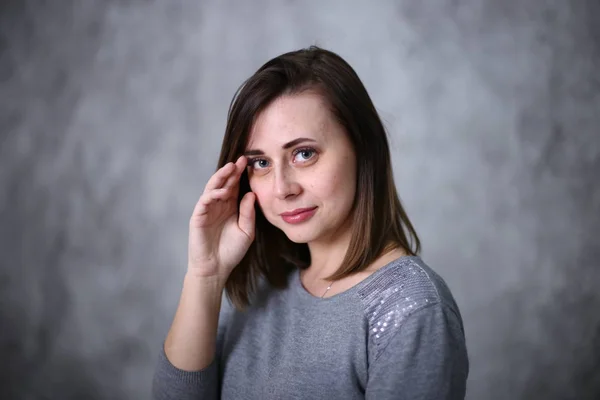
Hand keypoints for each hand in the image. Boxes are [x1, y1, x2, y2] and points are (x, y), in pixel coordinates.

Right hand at [188, 156, 255, 280]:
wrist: (216, 268)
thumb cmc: (231, 251)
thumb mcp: (247, 231)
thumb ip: (248, 213)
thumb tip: (251, 194)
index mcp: (230, 206)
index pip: (234, 186)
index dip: (240, 174)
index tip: (249, 162)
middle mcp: (219, 205)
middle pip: (224, 183)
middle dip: (231, 171)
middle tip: (241, 159)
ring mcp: (207, 210)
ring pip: (212, 188)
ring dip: (220, 177)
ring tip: (230, 168)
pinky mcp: (198, 216)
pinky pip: (204, 201)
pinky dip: (212, 194)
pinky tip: (222, 191)